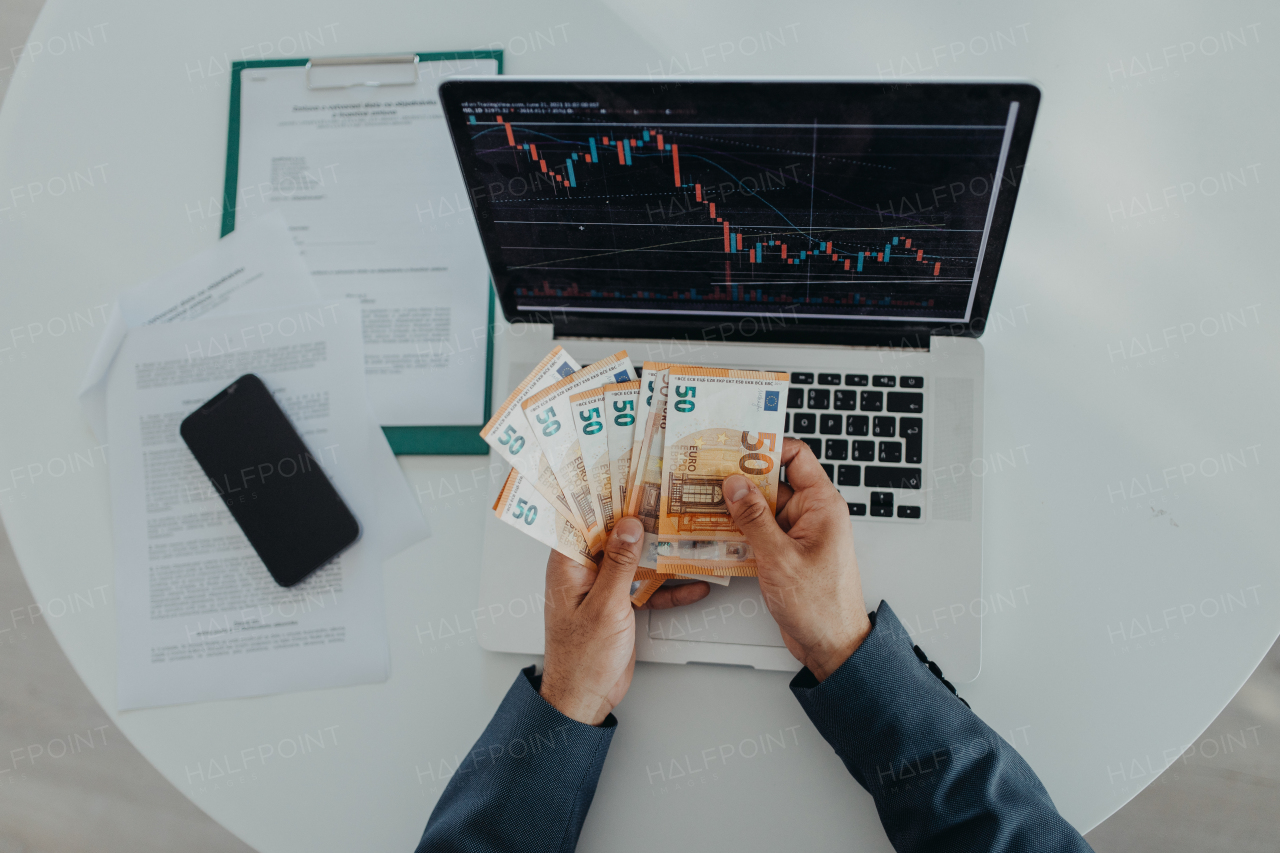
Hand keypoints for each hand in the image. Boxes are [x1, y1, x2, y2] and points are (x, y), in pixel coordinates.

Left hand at [540, 516, 710, 724]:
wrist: (584, 700)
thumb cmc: (581, 658)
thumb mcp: (605, 607)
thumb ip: (619, 565)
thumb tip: (629, 526)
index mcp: (568, 565)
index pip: (586, 520)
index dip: (608, 497)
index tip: (633, 478)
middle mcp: (584, 571)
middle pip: (615, 536)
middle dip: (643, 521)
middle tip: (671, 500)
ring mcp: (603, 587)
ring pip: (635, 560)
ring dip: (661, 553)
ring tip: (690, 534)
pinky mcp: (619, 605)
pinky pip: (646, 589)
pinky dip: (668, 587)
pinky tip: (694, 583)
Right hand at [722, 438, 870, 681]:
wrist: (831, 645)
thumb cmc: (820, 605)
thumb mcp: (780, 557)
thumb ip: (754, 519)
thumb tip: (734, 485)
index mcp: (821, 505)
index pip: (796, 458)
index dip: (766, 447)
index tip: (735, 444)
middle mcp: (810, 515)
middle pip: (772, 483)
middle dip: (740, 479)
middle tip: (706, 474)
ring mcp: (797, 535)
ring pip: (761, 509)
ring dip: (734, 508)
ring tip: (701, 502)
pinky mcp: (784, 554)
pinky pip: (759, 533)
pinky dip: (738, 532)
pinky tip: (713, 533)